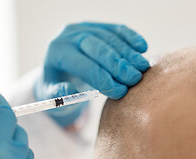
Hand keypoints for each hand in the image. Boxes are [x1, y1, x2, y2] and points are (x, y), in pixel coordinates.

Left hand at [34, 22, 149, 126]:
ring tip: (143, 68)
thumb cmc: (57, 85)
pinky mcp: (97, 26)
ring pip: (110, 38)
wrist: (58, 68)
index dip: (104, 79)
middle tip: (135, 79)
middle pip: (98, 48)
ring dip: (129, 53)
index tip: (121, 92)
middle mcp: (69, 35)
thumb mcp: (52, 95)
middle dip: (119, 65)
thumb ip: (59, 95)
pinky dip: (130, 37)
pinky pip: (116, 29)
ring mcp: (84, 27)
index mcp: (57, 52)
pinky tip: (143, 48)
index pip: (84, 66)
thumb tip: (71, 90)